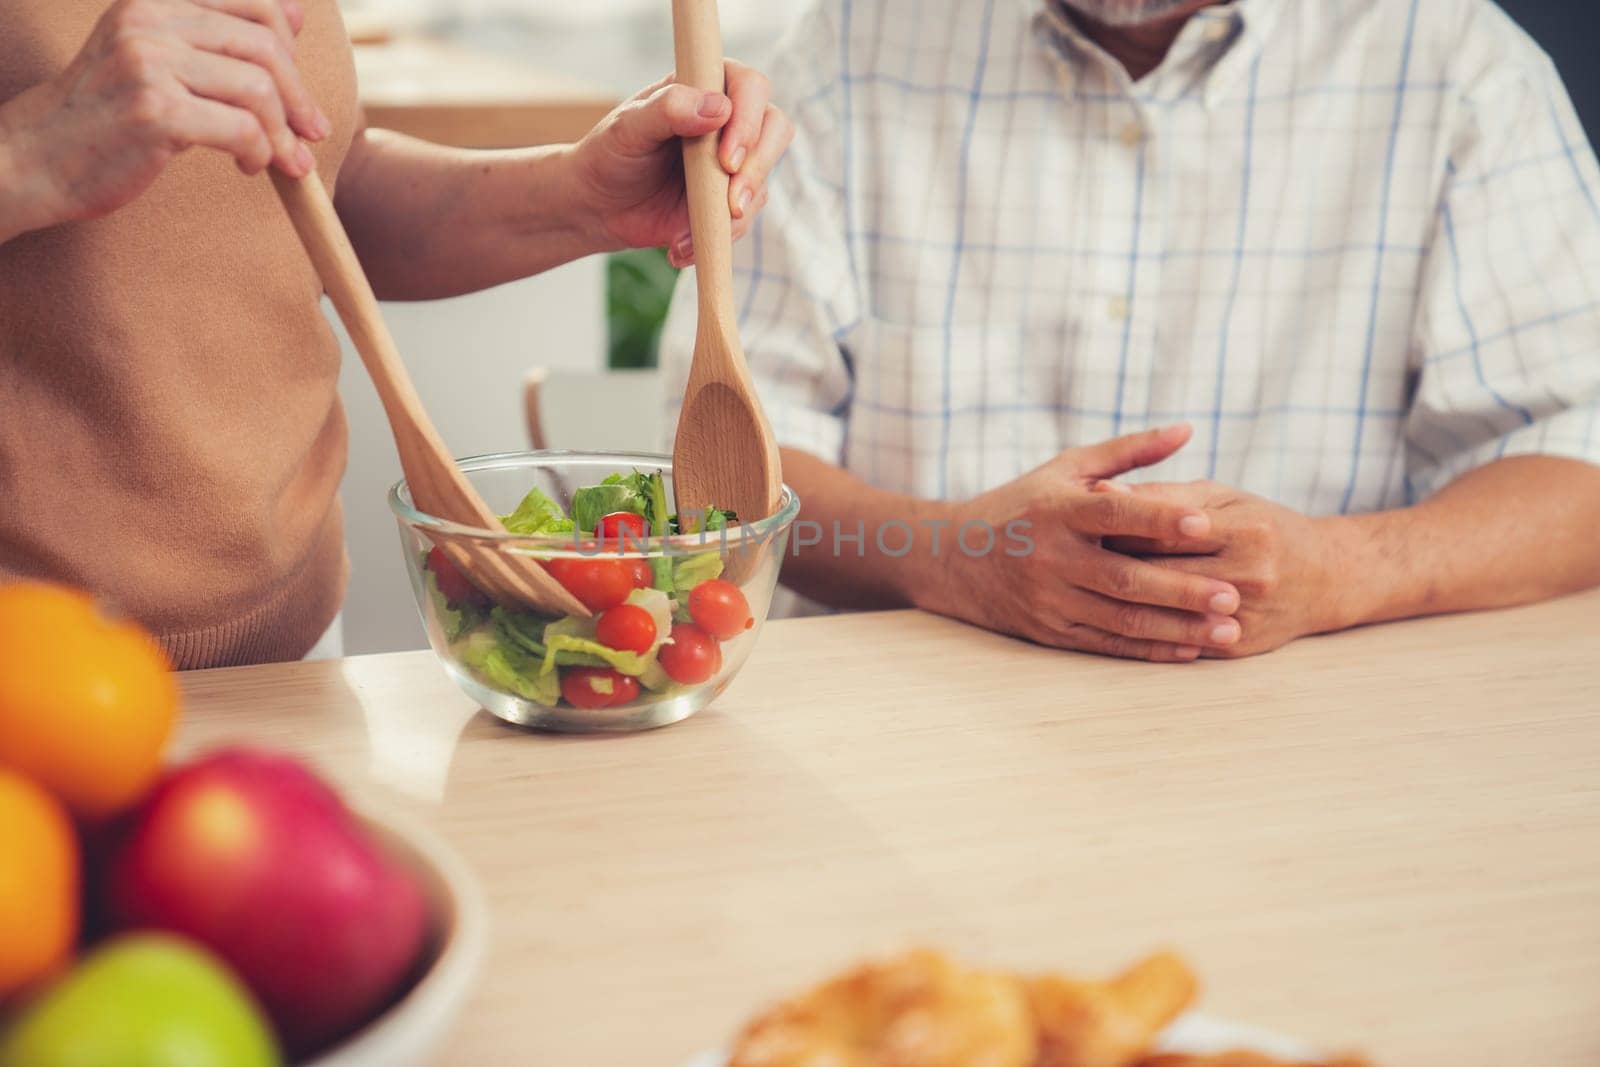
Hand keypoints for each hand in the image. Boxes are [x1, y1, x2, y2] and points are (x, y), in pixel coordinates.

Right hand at [0, 0, 327, 238]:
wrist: (35, 158)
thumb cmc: (103, 115)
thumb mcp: (151, 58)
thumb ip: (212, 38)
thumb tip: (296, 17)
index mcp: (152, 0)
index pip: (252, 2)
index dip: (291, 45)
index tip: (300, 88)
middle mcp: (148, 20)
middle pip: (265, 47)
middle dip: (299, 97)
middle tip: (310, 133)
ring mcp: (149, 63)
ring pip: (259, 89)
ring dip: (282, 133)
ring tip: (279, 160)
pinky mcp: (156, 111)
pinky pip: (243, 129)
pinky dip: (260, 153)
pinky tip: (248, 166)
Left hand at [565, 61, 792, 266]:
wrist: (599, 206)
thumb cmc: (610, 155)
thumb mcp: (629, 127)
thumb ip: (669, 109)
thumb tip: (718, 107)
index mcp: (705, 87)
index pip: (751, 88)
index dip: (748, 121)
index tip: (726, 160)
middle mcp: (727, 121)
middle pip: (775, 130)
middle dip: (758, 169)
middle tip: (731, 203)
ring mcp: (733, 163)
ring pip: (763, 181)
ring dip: (734, 214)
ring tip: (685, 235)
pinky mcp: (729, 201)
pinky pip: (742, 221)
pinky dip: (715, 238)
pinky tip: (679, 246)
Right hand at [921, 425, 1245, 662]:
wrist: (954, 558)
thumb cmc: (1021, 505)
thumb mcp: (1066, 468)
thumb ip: (1128, 452)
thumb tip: (1187, 429)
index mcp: (1058, 511)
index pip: (1113, 514)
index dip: (1158, 519)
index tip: (1205, 524)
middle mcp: (1051, 558)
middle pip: (1124, 577)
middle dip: (1182, 589)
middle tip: (1235, 594)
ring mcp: (1050, 599)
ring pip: (1121, 618)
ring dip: (1177, 626)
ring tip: (1227, 629)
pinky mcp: (1051, 632)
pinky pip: (1107, 644)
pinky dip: (1150, 648)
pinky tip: (1190, 648)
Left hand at [1098, 481, 1352, 656]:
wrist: (1326, 577)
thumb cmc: (1263, 524)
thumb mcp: (1223, 498)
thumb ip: (1165, 494)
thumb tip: (1101, 490)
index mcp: (1246, 531)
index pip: (1164, 529)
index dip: (1116, 524)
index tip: (1076, 516)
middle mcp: (1249, 576)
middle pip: (1159, 572)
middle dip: (1108, 561)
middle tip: (1065, 553)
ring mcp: (1242, 617)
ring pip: (1161, 611)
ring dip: (1116, 599)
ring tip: (1079, 584)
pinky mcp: (1233, 648)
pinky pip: (1175, 640)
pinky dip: (1139, 631)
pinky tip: (1105, 618)